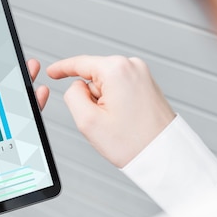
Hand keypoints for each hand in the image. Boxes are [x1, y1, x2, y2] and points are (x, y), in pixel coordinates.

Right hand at [47, 55, 174, 167]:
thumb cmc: (133, 142)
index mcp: (117, 69)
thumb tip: (76, 86)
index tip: (52, 72)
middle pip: (94, 77)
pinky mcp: (147, 85)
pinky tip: (125, 120)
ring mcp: (142, 74)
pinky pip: (120, 90)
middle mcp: (132, 66)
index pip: (80, 63)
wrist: (164, 153)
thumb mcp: (88, 121)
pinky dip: (116, 104)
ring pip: (107, 85)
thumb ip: (72, 96)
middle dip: (91, 98)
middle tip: (104, 122)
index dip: (62, 68)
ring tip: (118, 123)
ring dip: (104, 103)